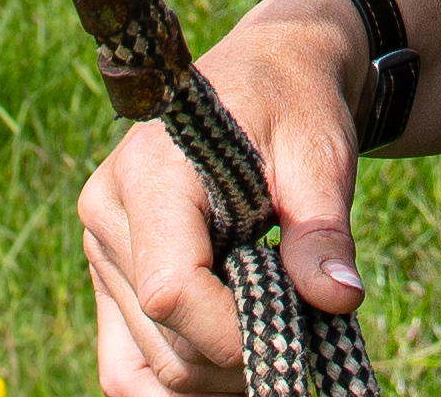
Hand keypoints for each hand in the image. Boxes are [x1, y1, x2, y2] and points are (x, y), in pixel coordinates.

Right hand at [80, 0, 369, 396]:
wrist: (267, 75)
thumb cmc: (295, 106)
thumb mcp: (319, 154)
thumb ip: (322, 228)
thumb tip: (338, 299)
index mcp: (150, 170)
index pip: (172, 290)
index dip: (236, 332)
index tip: (300, 324)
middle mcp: (108, 212)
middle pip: (165, 342)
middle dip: (241, 360)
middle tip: (303, 326)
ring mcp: (102, 248)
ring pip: (148, 368)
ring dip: (217, 378)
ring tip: (275, 334)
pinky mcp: (110, 275)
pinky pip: (126, 367)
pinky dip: (180, 386)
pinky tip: (233, 370)